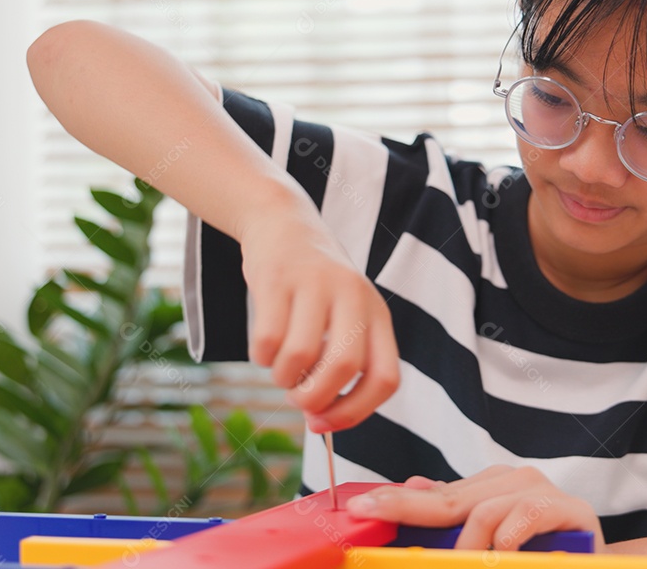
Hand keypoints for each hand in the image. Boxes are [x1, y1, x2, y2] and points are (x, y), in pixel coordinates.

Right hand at [240, 208, 399, 432]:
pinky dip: (261, 359)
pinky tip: (264, 350)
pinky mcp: (278, 278)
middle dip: (315, 398)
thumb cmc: (315, 288)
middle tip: (298, 399)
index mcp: (377, 315)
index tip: (326, 423)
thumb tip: (318, 422)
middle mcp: (353, 297)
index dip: (357, 412)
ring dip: (284, 379)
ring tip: (280, 370)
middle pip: (344, 367)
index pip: (386, 378)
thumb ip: (339, 366)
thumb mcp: (344, 318)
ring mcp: (316, 284)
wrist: (284, 222)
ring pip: (300, 356)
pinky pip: (267, 339)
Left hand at [345, 466, 606, 551]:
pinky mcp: (570, 508)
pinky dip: (508, 538)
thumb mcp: (485, 543)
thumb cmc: (537, 556)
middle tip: (376, 517)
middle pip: (452, 499)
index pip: (436, 494)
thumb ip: (453, 518)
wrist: (590, 565)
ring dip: (466, 546)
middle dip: (410, 512)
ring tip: (460, 563)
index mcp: (491, 487)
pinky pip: (528, 515)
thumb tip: (412, 487)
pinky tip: (501, 552)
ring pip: (486, 511)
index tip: (361, 508)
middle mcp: (514, 481)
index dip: (397, 501)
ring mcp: (542, 491)